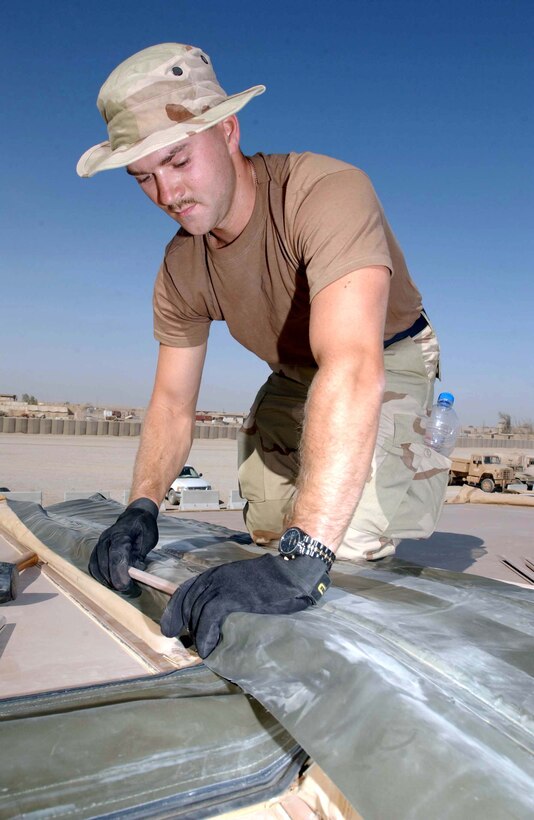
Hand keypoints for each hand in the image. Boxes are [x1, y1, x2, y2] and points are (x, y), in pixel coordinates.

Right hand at [89, 498, 158, 594]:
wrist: (135, 516)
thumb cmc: (143, 528)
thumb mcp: (148, 540)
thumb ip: (140, 556)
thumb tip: (135, 573)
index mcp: (121, 534)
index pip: (117, 557)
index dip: (120, 574)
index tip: (127, 586)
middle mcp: (106, 538)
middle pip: (104, 564)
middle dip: (115, 581)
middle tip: (129, 590)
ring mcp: (99, 543)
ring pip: (96, 566)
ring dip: (106, 580)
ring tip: (120, 587)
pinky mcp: (96, 549)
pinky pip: (93, 565)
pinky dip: (99, 576)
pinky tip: (109, 581)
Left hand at [160, 553, 330, 657]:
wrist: (291, 572)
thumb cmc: (273, 579)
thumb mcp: (243, 581)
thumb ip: (229, 592)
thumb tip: (221, 614)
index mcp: (216, 574)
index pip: (186, 591)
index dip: (175, 611)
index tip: (171, 629)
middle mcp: (214, 578)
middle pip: (189, 604)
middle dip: (187, 626)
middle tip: (192, 644)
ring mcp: (221, 587)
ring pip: (197, 614)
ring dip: (198, 635)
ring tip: (204, 650)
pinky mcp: (230, 598)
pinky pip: (209, 619)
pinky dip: (206, 636)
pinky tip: (209, 648)